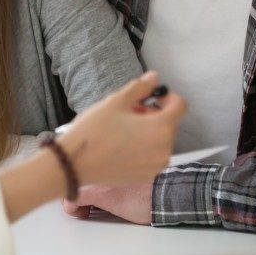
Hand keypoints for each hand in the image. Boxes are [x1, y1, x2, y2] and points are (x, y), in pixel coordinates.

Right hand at [0, 73, 183, 222]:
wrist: (75, 164)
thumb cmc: (95, 130)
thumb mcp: (116, 101)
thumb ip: (140, 87)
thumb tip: (155, 77)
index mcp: (161, 128)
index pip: (180, 106)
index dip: (167, 96)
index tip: (150, 96)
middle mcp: (165, 149)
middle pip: (169, 124)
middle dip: (154, 114)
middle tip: (129, 112)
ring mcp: (156, 166)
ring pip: (161, 140)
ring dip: (149, 131)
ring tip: (123, 129)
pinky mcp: (146, 177)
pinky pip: (152, 156)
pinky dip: (144, 147)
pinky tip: (122, 145)